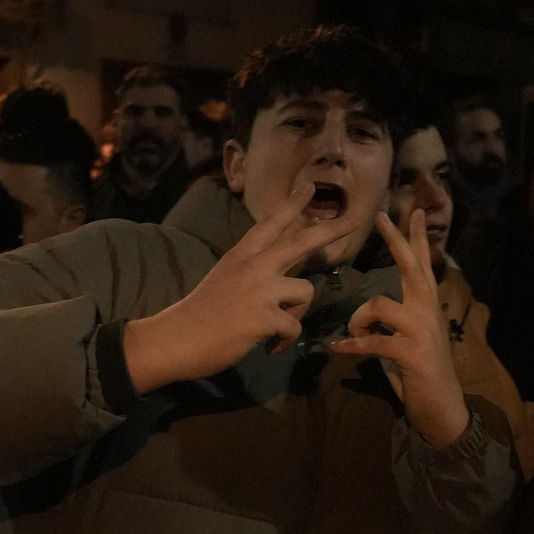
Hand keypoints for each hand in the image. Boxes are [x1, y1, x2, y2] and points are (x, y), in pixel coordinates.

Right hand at [124, 183, 361, 392]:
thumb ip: (254, 269)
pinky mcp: (263, 318)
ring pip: (306, 292)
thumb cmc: (200, 313)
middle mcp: (253, 266)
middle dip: (332, 230)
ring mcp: (259, 290)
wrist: (177, 338)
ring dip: (298, 314)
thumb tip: (286, 272)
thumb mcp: (226, 278)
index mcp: (242, 255)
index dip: (292, 204)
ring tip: (276, 328)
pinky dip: (285, 342)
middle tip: (356, 218)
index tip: (309, 186)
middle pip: (302, 242)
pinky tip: (269, 347)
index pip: (271, 223)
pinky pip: (294, 328)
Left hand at [332, 210, 470, 447]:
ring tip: (354, 334)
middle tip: (381, 216)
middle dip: (396, 241)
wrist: (442, 407)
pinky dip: (351, 345)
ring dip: (358, 319)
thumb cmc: (422, 373)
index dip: (416, 238)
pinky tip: (338, 348)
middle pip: (411, 267)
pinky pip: (372, 342)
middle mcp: (428, 311)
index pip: (422, 264)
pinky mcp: (411, 354)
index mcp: (426, 305)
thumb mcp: (410, 339)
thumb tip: (369, 312)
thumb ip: (395, 321)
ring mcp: (422, 332)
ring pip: (379, 305)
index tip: (413, 211)